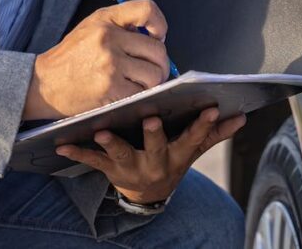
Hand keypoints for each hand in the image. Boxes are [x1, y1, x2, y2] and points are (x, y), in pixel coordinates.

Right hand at [23, 0, 170, 119]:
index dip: (160, 24)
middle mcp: (109, 38)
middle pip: (158, 50)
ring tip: (139, 84)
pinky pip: (141, 93)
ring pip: (154, 75)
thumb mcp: (91, 28)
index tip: (158, 36)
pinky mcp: (110, 88)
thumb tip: (155, 39)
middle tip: (152, 70)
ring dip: (152, 83)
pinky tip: (127, 94)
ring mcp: (110, 64)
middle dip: (160, 64)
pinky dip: (139, 96)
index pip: (147, 10)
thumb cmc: (69, 58)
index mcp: (105, 19)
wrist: (43, 84)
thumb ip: (121, 26)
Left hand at [56, 108, 246, 203]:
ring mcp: (131, 167)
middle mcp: (155, 163)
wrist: (145, 193)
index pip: (194, 138)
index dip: (203, 125)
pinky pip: (91, 161)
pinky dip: (76, 152)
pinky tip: (61, 145)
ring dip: (112, 143)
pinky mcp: (109, 168)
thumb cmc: (169, 160)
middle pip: (157, 147)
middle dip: (155, 134)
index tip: (211, 108)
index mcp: (177, 154)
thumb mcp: (192, 150)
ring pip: (122, 154)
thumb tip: (241, 117)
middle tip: (152, 118)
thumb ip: (214, 134)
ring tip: (101, 131)